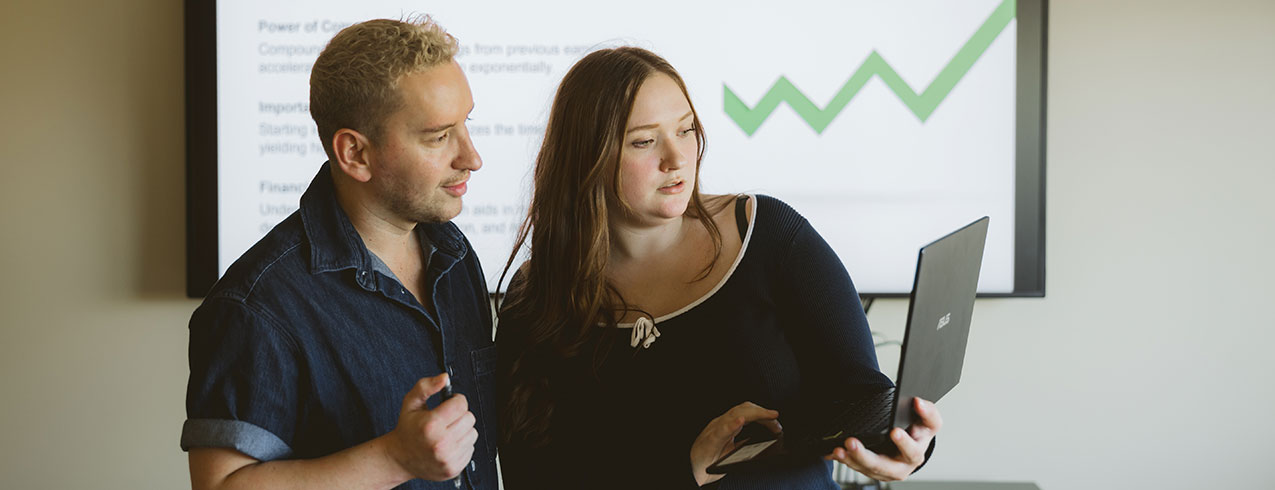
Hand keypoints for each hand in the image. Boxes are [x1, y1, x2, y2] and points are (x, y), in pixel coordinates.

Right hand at [384, 373, 478, 480]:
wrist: (400, 458)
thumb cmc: (407, 429)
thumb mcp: (411, 403)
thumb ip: (426, 386)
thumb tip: (444, 378)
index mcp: (430, 425)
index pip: (461, 404)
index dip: (456, 400)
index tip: (449, 403)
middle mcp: (440, 443)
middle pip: (470, 418)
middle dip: (460, 415)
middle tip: (446, 419)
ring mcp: (447, 458)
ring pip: (473, 433)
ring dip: (462, 430)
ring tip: (446, 432)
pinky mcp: (453, 468)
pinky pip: (471, 448)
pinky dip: (462, 444)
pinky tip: (448, 445)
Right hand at [689, 402, 781, 485]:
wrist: (690, 471)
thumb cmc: (708, 460)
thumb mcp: (731, 451)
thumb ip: (744, 444)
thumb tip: (764, 443)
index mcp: (726, 425)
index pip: (746, 412)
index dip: (762, 413)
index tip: (776, 419)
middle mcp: (720, 424)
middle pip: (742, 409)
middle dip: (761, 411)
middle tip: (776, 417)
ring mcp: (714, 431)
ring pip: (733, 415)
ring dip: (753, 414)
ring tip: (767, 416)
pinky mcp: (709, 442)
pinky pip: (720, 431)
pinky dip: (731, 425)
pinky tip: (740, 422)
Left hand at [824, 397, 941, 480]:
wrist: (912, 444)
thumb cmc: (919, 431)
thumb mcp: (929, 421)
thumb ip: (927, 411)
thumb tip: (918, 402)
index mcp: (916, 453)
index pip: (912, 450)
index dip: (904, 443)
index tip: (894, 431)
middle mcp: (900, 466)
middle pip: (883, 465)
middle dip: (866, 456)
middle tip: (852, 442)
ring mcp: (885, 471)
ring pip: (866, 468)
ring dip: (851, 459)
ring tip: (839, 449)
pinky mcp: (872, 471)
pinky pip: (856, 467)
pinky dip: (844, 460)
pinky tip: (834, 452)